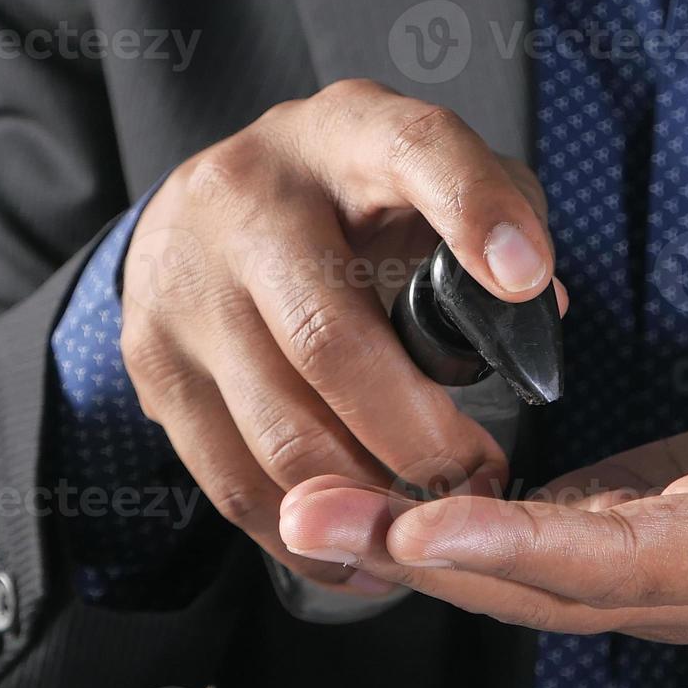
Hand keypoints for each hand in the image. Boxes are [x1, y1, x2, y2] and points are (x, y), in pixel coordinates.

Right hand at [121, 79, 560, 592]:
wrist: (205, 205)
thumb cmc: (350, 197)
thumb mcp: (423, 174)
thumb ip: (496, 214)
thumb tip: (535, 306)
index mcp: (343, 134)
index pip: (412, 151)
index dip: (474, 212)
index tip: (526, 278)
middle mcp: (247, 199)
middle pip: (332, 341)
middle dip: (420, 436)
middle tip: (480, 480)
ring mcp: (185, 284)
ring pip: (279, 428)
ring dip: (367, 496)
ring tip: (429, 519)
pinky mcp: (152, 361)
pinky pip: (230, 477)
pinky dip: (303, 534)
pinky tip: (358, 552)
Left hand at [277, 354, 687, 633]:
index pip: (626, 563)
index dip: (523, 555)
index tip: (427, 531)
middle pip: (538, 584)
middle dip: (419, 560)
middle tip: (309, 519)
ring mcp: (654, 559)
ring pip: (517, 570)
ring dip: (410, 549)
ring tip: (308, 512)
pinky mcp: (636, 526)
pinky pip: (531, 544)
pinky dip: (451, 533)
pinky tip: (380, 506)